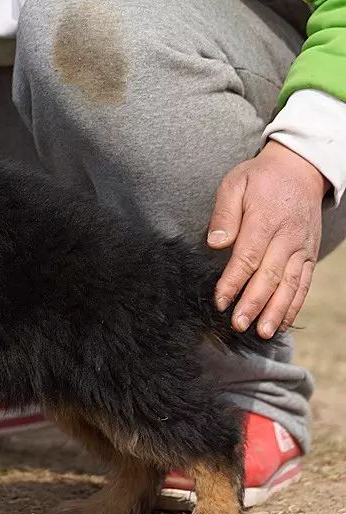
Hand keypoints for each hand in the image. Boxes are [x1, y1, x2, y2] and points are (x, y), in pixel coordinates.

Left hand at [208, 140, 328, 338]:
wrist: (300, 169)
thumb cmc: (260, 179)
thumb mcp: (235, 184)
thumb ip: (224, 214)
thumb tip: (216, 243)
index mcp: (265, 220)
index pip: (247, 257)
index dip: (233, 282)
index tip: (220, 300)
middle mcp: (287, 237)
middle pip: (270, 276)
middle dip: (253, 303)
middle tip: (238, 324)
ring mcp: (302, 248)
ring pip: (290, 284)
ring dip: (276, 311)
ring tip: (262, 332)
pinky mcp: (310, 255)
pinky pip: (304, 283)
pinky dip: (294, 304)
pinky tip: (281, 322)